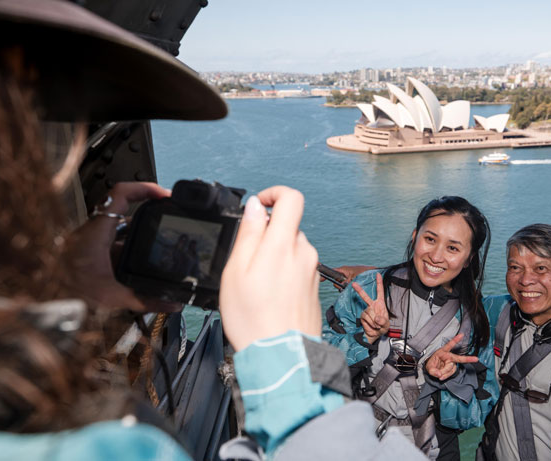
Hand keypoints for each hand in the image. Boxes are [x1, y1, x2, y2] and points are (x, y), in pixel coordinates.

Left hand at [62, 182, 171, 311]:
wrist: (39, 302)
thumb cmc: (62, 293)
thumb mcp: (110, 298)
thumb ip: (143, 300)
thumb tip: (170, 302)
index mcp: (96, 232)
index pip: (121, 194)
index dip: (145, 189)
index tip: (164, 195)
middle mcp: (92, 232)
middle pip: (126, 213)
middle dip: (149, 218)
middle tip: (167, 221)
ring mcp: (89, 242)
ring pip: (119, 232)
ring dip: (138, 239)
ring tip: (156, 250)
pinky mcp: (87, 254)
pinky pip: (112, 246)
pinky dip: (127, 254)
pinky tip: (137, 270)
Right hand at [219, 186, 320, 351]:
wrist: (280, 356)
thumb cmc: (254, 319)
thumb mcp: (236, 271)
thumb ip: (248, 233)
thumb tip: (255, 207)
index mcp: (284, 244)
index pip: (292, 198)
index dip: (274, 194)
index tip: (259, 206)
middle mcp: (304, 253)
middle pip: (288, 227)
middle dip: (266, 236)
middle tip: (246, 261)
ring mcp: (312, 270)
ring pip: (291, 249)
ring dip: (273, 257)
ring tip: (255, 284)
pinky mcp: (314, 286)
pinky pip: (297, 268)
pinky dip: (282, 274)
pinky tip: (269, 296)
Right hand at [318, 265, 374, 288]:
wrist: (373, 273)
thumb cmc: (364, 272)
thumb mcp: (354, 277)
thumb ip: (345, 281)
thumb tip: (339, 285)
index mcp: (343, 270)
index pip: (331, 272)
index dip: (325, 275)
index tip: (320, 280)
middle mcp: (343, 273)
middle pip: (335, 280)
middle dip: (338, 285)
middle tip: (344, 286)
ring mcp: (346, 277)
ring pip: (340, 284)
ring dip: (343, 287)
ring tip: (350, 287)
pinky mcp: (350, 281)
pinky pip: (345, 286)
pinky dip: (347, 288)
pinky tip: (351, 289)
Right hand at [352, 273, 388, 343]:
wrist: (375, 334)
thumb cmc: (382, 327)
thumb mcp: (386, 324)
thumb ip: (383, 321)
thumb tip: (377, 317)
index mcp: (380, 304)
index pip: (380, 291)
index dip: (379, 283)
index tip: (377, 274)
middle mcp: (372, 305)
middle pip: (365, 296)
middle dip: (359, 290)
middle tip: (354, 284)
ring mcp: (366, 310)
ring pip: (369, 312)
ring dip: (374, 320)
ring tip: (377, 325)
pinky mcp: (362, 316)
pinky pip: (366, 318)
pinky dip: (371, 323)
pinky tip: (372, 325)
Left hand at [425, 334, 478, 379]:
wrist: (432, 369)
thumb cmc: (431, 364)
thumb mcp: (429, 367)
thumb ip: (433, 370)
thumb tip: (439, 374)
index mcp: (442, 352)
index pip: (449, 345)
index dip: (456, 340)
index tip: (462, 335)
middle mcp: (449, 356)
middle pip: (459, 358)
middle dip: (468, 358)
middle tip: (476, 359)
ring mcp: (451, 363)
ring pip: (451, 369)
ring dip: (444, 373)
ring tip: (438, 373)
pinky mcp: (452, 368)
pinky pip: (450, 373)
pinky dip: (445, 376)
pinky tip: (441, 376)